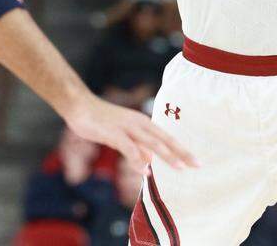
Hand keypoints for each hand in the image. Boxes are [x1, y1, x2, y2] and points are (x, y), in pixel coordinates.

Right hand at [64, 94, 197, 172]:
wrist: (79, 105)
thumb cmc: (100, 120)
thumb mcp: (122, 136)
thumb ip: (135, 148)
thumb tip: (147, 164)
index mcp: (142, 122)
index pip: (166, 137)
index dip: (181, 149)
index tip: (195, 161)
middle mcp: (138, 123)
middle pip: (164, 139)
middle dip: (181, 153)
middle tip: (197, 165)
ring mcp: (126, 127)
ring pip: (151, 142)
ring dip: (166, 155)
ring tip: (179, 168)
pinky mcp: (113, 132)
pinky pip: (128, 147)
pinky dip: (138, 159)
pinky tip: (144, 170)